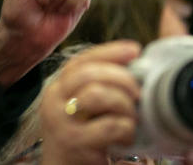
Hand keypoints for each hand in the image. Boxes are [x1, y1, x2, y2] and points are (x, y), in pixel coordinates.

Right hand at [38, 41, 140, 164]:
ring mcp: (61, 122)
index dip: (109, 52)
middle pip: (88, 73)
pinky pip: (109, 126)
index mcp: (58, 87)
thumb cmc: (81, 138)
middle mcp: (54, 100)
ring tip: (132, 117)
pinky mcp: (74, 143)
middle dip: (121, 78)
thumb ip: (99, 85)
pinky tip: (127, 137)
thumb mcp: (83, 108)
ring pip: (97, 95)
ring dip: (124, 104)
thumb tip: (133, 59)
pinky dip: (126, 129)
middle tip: (138, 93)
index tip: (135, 50)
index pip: (81, 60)